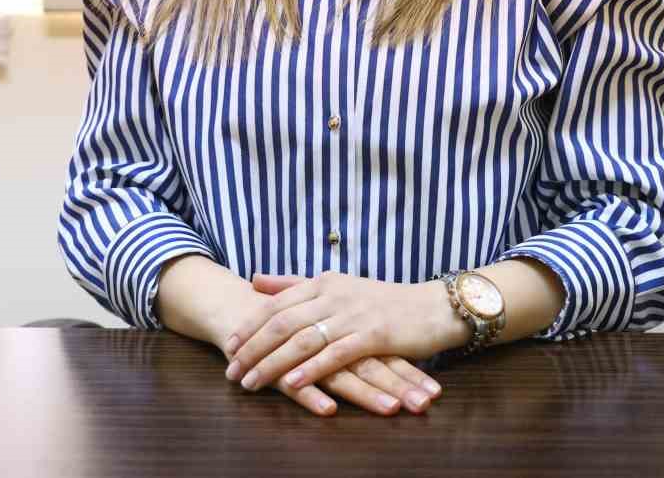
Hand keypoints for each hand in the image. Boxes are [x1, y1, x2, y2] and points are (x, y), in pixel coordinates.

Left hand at [223, 271, 461, 406]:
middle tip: (231, 371)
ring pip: (302, 339)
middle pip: (282, 322)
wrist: (434, 307)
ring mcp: (353, 314)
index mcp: (324, 282)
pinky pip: (335, 354)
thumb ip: (295, 284)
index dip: (251, 325)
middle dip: (253, 348)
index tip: (229, 345)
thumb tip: (256, 280)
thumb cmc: (385, 301)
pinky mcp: (373, 334)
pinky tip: (292, 384)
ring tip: (251, 382)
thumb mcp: (338, 285)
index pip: (277, 303)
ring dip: (272, 363)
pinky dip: (310, 369)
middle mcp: (334, 294)